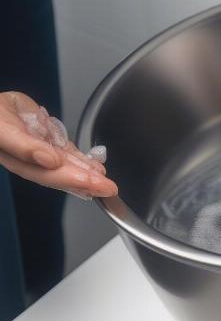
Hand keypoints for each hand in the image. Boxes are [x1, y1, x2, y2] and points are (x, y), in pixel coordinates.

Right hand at [0, 92, 117, 198]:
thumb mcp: (3, 131)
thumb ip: (25, 147)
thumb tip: (49, 160)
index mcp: (21, 162)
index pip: (51, 175)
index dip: (74, 181)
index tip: (95, 184)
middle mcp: (33, 160)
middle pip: (63, 174)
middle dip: (87, 182)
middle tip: (109, 188)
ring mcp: (42, 150)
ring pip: (68, 165)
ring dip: (87, 173)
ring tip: (105, 180)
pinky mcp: (47, 140)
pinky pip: (67, 152)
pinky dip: (81, 159)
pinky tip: (94, 166)